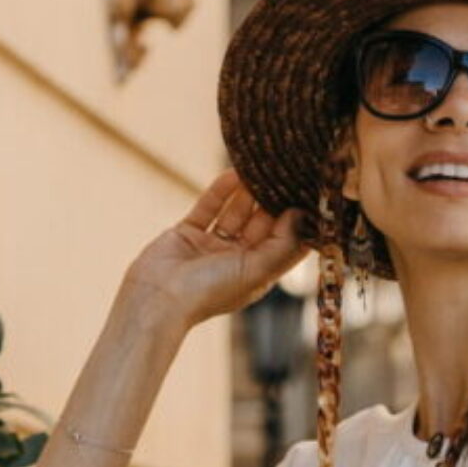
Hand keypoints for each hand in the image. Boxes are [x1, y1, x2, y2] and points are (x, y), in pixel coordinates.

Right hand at [121, 171, 312, 333]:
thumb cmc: (208, 293)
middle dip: (273, 201)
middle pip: (260, 225)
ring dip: (248, 192)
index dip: (297, 222)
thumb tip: (301, 215)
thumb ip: (282, 245)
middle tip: (288, 173)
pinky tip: (234, 173)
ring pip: (235, 213)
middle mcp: (236, 261)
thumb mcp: (255, 272)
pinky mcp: (188, 233)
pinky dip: (221, 191)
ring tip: (263, 167)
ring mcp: (211, 246)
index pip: (283, 245)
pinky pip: (209, 206)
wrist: (157, 298)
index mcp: (256, 275)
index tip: (311, 196)